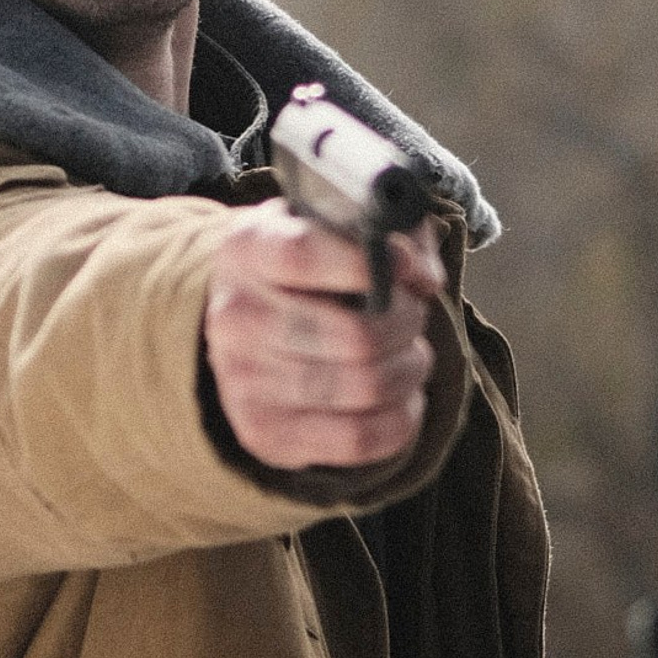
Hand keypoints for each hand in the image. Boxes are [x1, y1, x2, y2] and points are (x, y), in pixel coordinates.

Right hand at [203, 206, 444, 471]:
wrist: (249, 319)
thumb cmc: (310, 265)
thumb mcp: (341, 219)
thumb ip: (392, 227)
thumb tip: (421, 276)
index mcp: (248, 247)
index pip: (303, 255)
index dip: (366, 264)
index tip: (404, 266)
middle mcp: (236, 315)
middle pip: (356, 336)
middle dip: (408, 323)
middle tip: (414, 315)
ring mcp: (243, 380)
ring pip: (366, 387)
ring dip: (410, 369)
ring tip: (411, 354)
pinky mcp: (264, 433)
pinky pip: (359, 437)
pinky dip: (402, 417)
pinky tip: (402, 395)